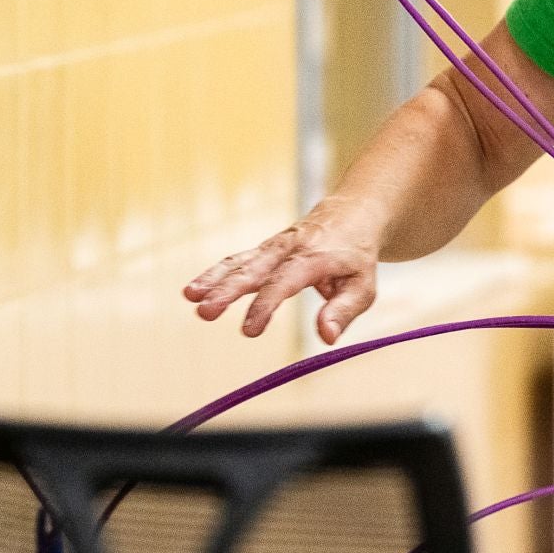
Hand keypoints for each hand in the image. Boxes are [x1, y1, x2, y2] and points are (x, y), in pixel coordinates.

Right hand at [183, 201, 379, 342]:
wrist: (351, 214)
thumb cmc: (357, 257)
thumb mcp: (363, 286)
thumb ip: (343, 311)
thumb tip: (326, 337)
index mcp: (315, 258)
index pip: (285, 282)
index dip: (266, 305)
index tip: (249, 330)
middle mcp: (289, 249)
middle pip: (254, 269)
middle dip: (228, 291)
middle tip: (205, 311)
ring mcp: (273, 247)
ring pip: (240, 261)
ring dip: (213, 278)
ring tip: (189, 296)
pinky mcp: (263, 250)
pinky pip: (237, 261)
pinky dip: (215, 273)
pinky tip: (193, 290)